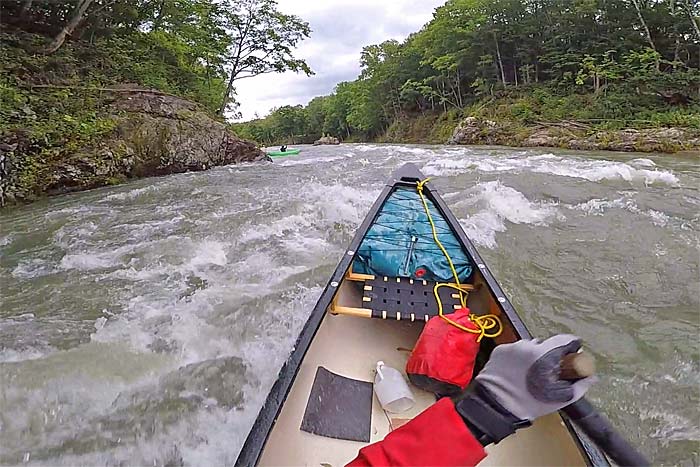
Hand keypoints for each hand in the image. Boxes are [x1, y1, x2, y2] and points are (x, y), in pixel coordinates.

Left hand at [476, 334, 595, 419]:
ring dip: (532, 355)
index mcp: (545, 355)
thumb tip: (591, 377)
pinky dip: (517, 357)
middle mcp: (528, 346)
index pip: (565, 339)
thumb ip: (580, 385)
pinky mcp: (500, 349)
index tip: (572, 351)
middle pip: (546, 344)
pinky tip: (517, 371)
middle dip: (549, 354)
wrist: (496, 406)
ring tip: (530, 372)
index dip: (571, 345)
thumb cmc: (529, 403)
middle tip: (548, 370)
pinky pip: (514, 349)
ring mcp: (513, 347)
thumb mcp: (560, 398)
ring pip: (529, 346)